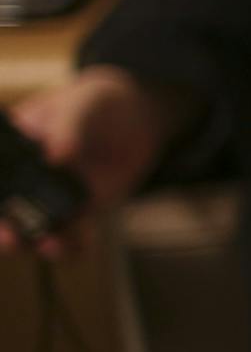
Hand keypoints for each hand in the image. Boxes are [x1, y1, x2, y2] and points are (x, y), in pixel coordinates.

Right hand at [1, 67, 175, 256]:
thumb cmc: (96, 103)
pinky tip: (82, 249)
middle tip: (9, 237)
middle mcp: (25, 179)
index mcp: (10, 149)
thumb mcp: (82, 105)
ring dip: (38, 243)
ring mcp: (51, 197)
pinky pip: (74, 235)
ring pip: (36, 230)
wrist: (135, 117)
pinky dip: (76, 247)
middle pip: (5, 212)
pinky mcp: (81, 210)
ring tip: (51, 245)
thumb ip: (69, 128)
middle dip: (3, 230)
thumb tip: (57, 155)